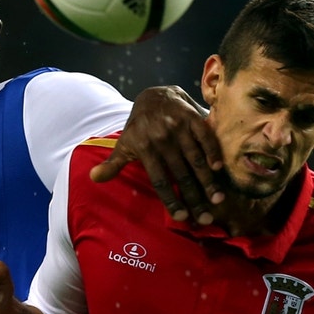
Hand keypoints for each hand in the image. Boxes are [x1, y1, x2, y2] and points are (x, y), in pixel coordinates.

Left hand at [90, 85, 224, 223]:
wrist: (153, 95)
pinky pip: (205, 136)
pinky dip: (213, 151)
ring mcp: (178, 127)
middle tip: (206, 218)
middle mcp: (162, 139)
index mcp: (145, 149)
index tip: (182, 218)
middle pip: (180, 174)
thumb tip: (93, 178)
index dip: (171, 200)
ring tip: (218, 200)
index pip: (159, 181)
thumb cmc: (139, 127)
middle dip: (195, 198)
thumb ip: (113, 163)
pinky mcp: (192, 117)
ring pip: (195, 159)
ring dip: (208, 180)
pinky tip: (219, 168)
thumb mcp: (124, 143)